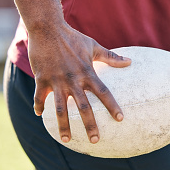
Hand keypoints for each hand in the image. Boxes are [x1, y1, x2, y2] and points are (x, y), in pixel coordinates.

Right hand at [28, 23, 130, 143]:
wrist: (47, 28)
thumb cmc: (73, 38)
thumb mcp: (94, 46)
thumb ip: (111, 57)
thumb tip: (130, 62)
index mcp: (88, 72)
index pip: (104, 92)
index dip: (112, 106)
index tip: (120, 119)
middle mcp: (73, 79)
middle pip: (84, 106)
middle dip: (90, 124)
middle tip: (96, 140)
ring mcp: (57, 80)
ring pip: (61, 108)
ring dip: (64, 125)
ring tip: (67, 140)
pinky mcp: (42, 78)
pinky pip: (40, 96)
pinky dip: (39, 106)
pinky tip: (40, 115)